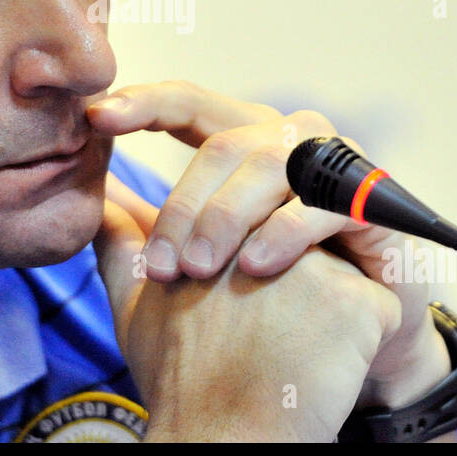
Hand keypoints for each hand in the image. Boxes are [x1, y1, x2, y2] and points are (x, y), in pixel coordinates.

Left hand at [88, 80, 450, 414]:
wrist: (337, 352)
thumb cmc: (257, 303)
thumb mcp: (188, 265)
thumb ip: (137, 227)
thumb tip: (84, 195)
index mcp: (241, 143)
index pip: (188, 105)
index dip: (143, 103)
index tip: (95, 117)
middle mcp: (287, 141)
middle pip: (224, 144)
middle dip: (183, 205)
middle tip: (159, 267)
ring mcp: (332, 166)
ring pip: (272, 164)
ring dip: (227, 216)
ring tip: (198, 268)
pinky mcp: (371, 205)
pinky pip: (324, 203)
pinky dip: (285, 232)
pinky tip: (255, 266)